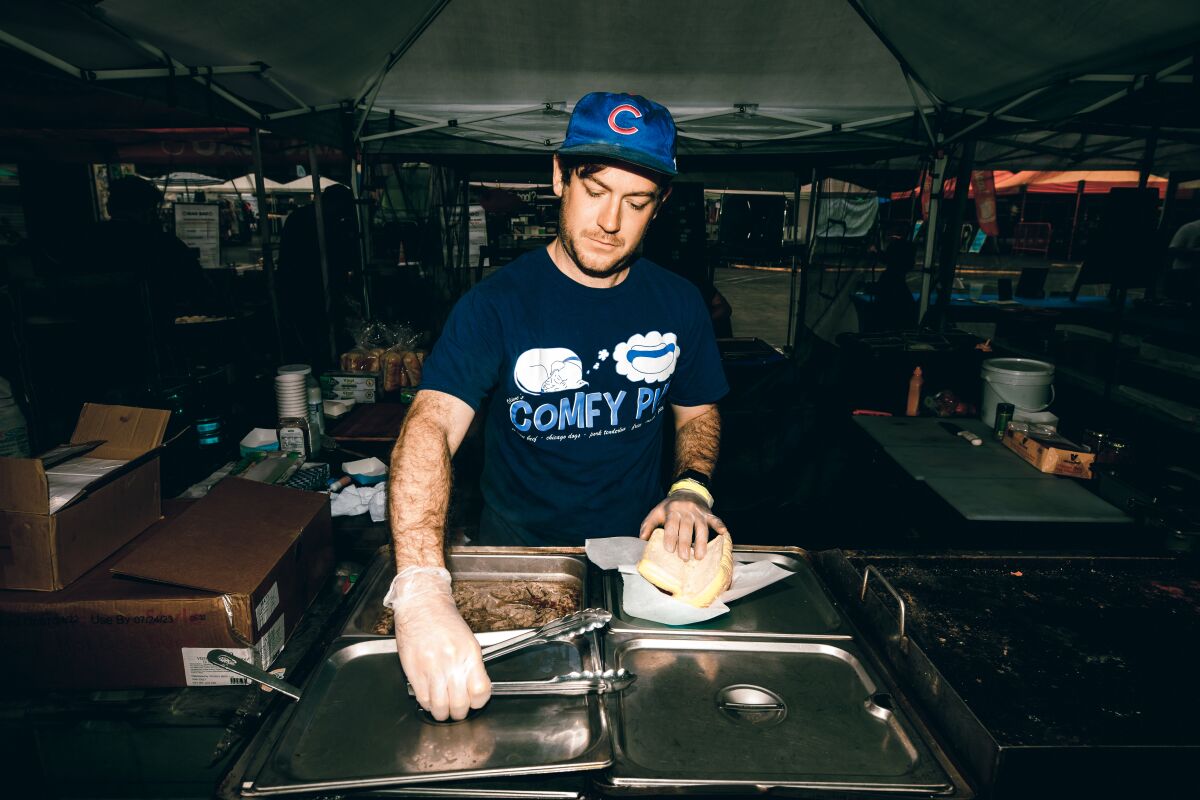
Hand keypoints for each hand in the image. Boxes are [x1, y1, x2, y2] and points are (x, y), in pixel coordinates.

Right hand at [385, 566, 490, 720]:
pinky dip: (428, 705)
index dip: (479, 702)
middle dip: (460, 713)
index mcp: (469, 653)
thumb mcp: (468, 640)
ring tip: (444, 710)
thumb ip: (472, 665)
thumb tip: (475, 690)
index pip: (480, 691)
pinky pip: (423, 698)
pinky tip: (431, 700)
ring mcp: (431, 667)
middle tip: (459, 711)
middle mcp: (451, 661)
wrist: (421, 604)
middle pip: (459, 703)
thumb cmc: (444, 620)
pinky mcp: (413, 670)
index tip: (476, 702)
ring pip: (440, 706)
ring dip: (443, 713)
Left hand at [638, 490, 729, 561]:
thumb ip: (648, 525)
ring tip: (700, 556)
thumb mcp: (657, 512)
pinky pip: (715, 519)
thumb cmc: (670, 507)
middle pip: (686, 528)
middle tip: (684, 558)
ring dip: (701, 541)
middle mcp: (686, 510)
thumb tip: (643, 539)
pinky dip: (719, 525)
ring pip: (701, 527)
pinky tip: (723, 533)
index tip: (669, 550)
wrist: (687, 490)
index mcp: (672, 511)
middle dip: (685, 543)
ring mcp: (698, 512)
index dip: (670, 537)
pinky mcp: (708, 513)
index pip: (671, 524)